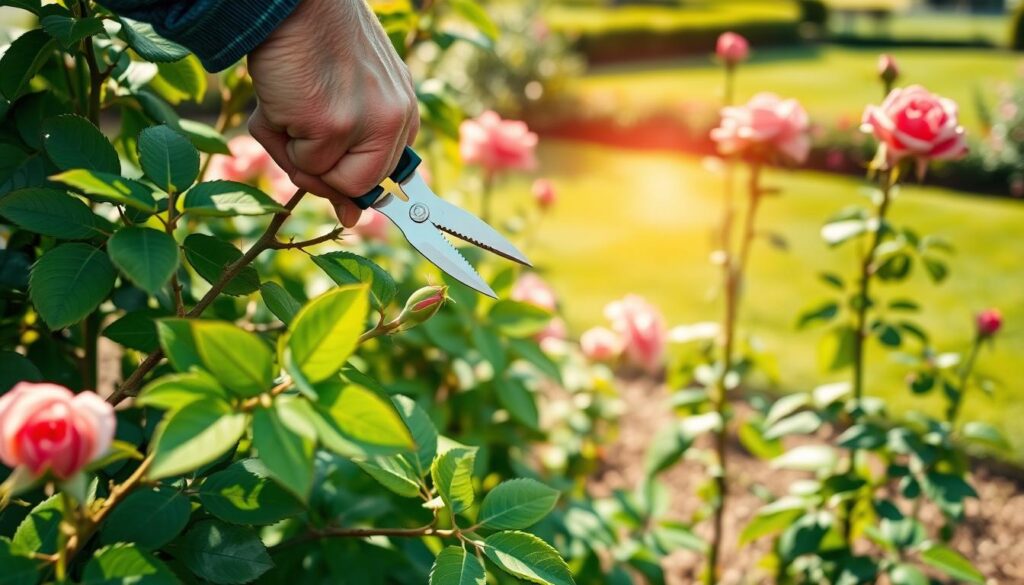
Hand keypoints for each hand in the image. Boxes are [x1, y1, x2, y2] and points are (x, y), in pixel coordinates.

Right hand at [247, 0, 418, 225]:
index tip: (345, 202)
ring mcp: (367, 125)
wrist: (293, 1)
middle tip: (297, 132)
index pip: (389, 174)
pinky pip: (301, 162)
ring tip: (287, 103)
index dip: (356, 183)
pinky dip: (278, 137)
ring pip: (323, 178)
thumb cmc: (313, 42)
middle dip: (319, 171)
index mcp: (402, 109)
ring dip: (292, 150)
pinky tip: (278, 98)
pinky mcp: (333, 126)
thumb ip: (352, 149)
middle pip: (357, 187)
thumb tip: (350, 218)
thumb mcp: (345, 93)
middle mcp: (395, 118)